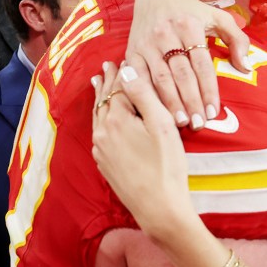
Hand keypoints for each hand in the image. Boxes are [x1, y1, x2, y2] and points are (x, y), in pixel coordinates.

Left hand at [91, 62, 192, 237]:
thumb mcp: (162, 124)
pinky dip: (101, 118)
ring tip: (99, 84)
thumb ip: (143, 94)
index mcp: (117, 119)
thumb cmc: (167, 165)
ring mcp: (102, 150)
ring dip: (101, 99)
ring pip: (98, 117)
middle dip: (107, 82)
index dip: (121, 72)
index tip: (120, 58)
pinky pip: (99, 133)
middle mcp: (103, 132)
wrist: (159, 208)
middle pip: (104, 101)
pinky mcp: (105, 164)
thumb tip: (126, 69)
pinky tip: (103, 119)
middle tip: (107, 66)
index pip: (119, 88)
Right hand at [127, 0, 249, 129]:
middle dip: (190, 101)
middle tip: (198, 124)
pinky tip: (155, 112)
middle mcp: (166, 34)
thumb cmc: (192, 10)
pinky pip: (138, 78)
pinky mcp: (131, 50)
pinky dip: (147, 96)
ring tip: (181, 123)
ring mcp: (146, 43)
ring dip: (170, 103)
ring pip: (159, 78)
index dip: (208, 89)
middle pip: (180, 74)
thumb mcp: (218, 17)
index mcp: (190, 26)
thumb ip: (237, 40)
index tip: (214, 112)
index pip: (201, 64)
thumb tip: (246, 67)